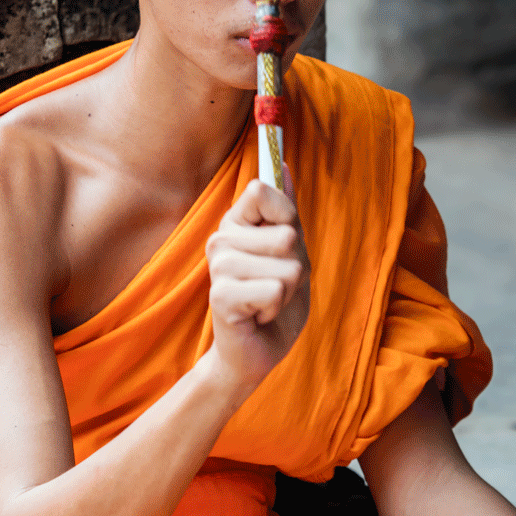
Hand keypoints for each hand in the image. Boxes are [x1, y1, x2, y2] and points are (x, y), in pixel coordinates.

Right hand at [204, 180, 309, 389]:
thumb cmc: (275, 298)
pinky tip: (258, 315)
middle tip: (276, 283)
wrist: (257, 349)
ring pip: (287, 267)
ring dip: (287, 291)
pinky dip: (276, 308)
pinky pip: (274, 290)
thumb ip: (286, 210)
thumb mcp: (291, 250)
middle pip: (287, 235)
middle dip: (296, 266)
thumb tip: (284, 166)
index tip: (282, 243)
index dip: (287, 217)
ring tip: (267, 300)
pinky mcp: (221, 295)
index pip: (264, 191)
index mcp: (236, 222)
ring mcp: (219, 266)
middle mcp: (221, 238)